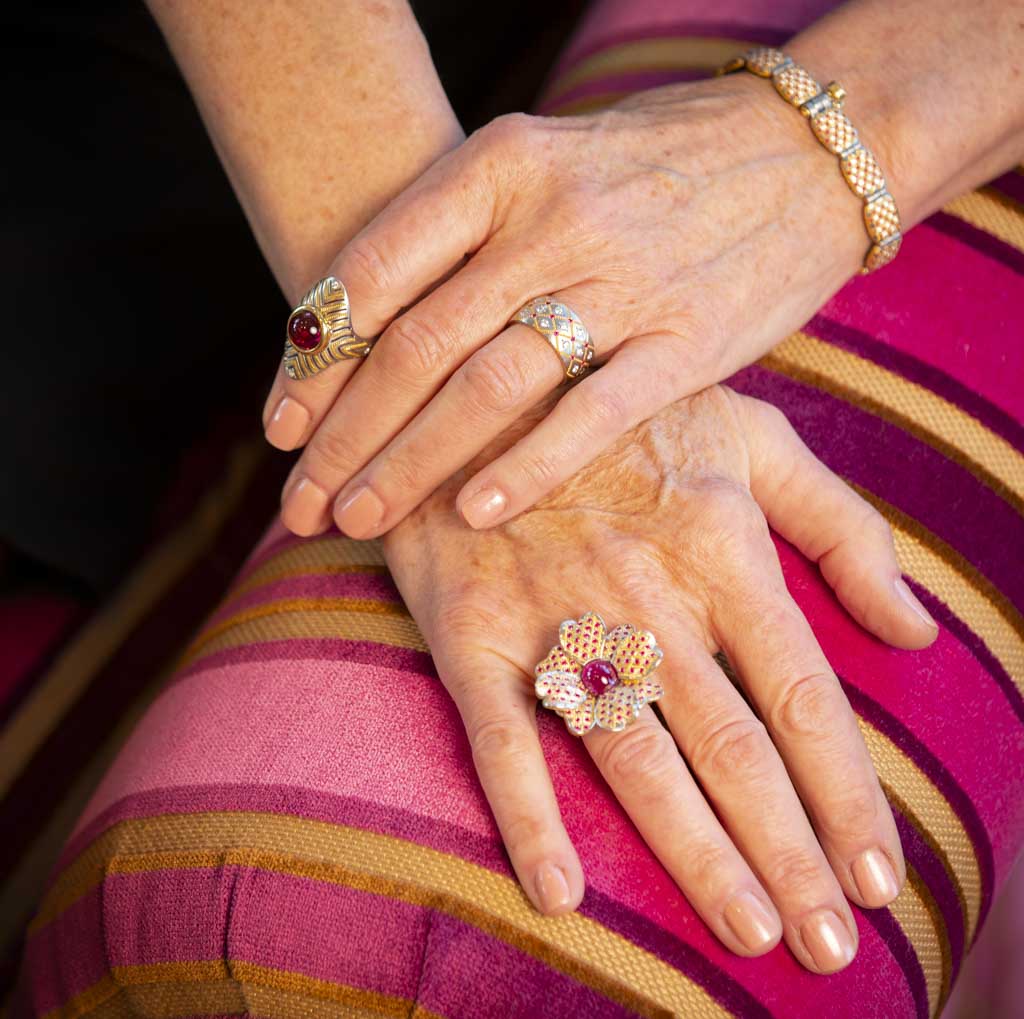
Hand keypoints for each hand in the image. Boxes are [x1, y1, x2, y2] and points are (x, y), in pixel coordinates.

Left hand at [267, 70, 865, 538]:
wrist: (803, 154)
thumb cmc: (653, 171)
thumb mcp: (544, 169)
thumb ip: (462, 241)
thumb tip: (366, 336)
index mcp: (500, 164)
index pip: (374, 271)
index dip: (314, 360)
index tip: (280, 427)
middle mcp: (551, 218)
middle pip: (416, 344)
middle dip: (345, 435)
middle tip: (303, 502)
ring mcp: (621, 279)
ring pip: (487, 385)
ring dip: (411, 463)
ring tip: (359, 521)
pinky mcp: (687, 340)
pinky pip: (589, 414)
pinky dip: (525, 467)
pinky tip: (472, 514)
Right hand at [382, 386, 937, 972]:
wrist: (482, 382)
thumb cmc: (627, 413)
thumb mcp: (750, 435)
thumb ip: (841, 525)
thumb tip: (915, 629)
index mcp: (721, 545)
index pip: (802, 694)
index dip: (846, 794)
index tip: (878, 876)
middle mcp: (647, 594)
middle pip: (732, 744)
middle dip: (788, 851)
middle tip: (828, 947)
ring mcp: (556, 616)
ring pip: (635, 755)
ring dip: (693, 852)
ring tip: (749, 932)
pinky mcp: (472, 633)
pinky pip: (501, 737)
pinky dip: (528, 814)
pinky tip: (561, 895)